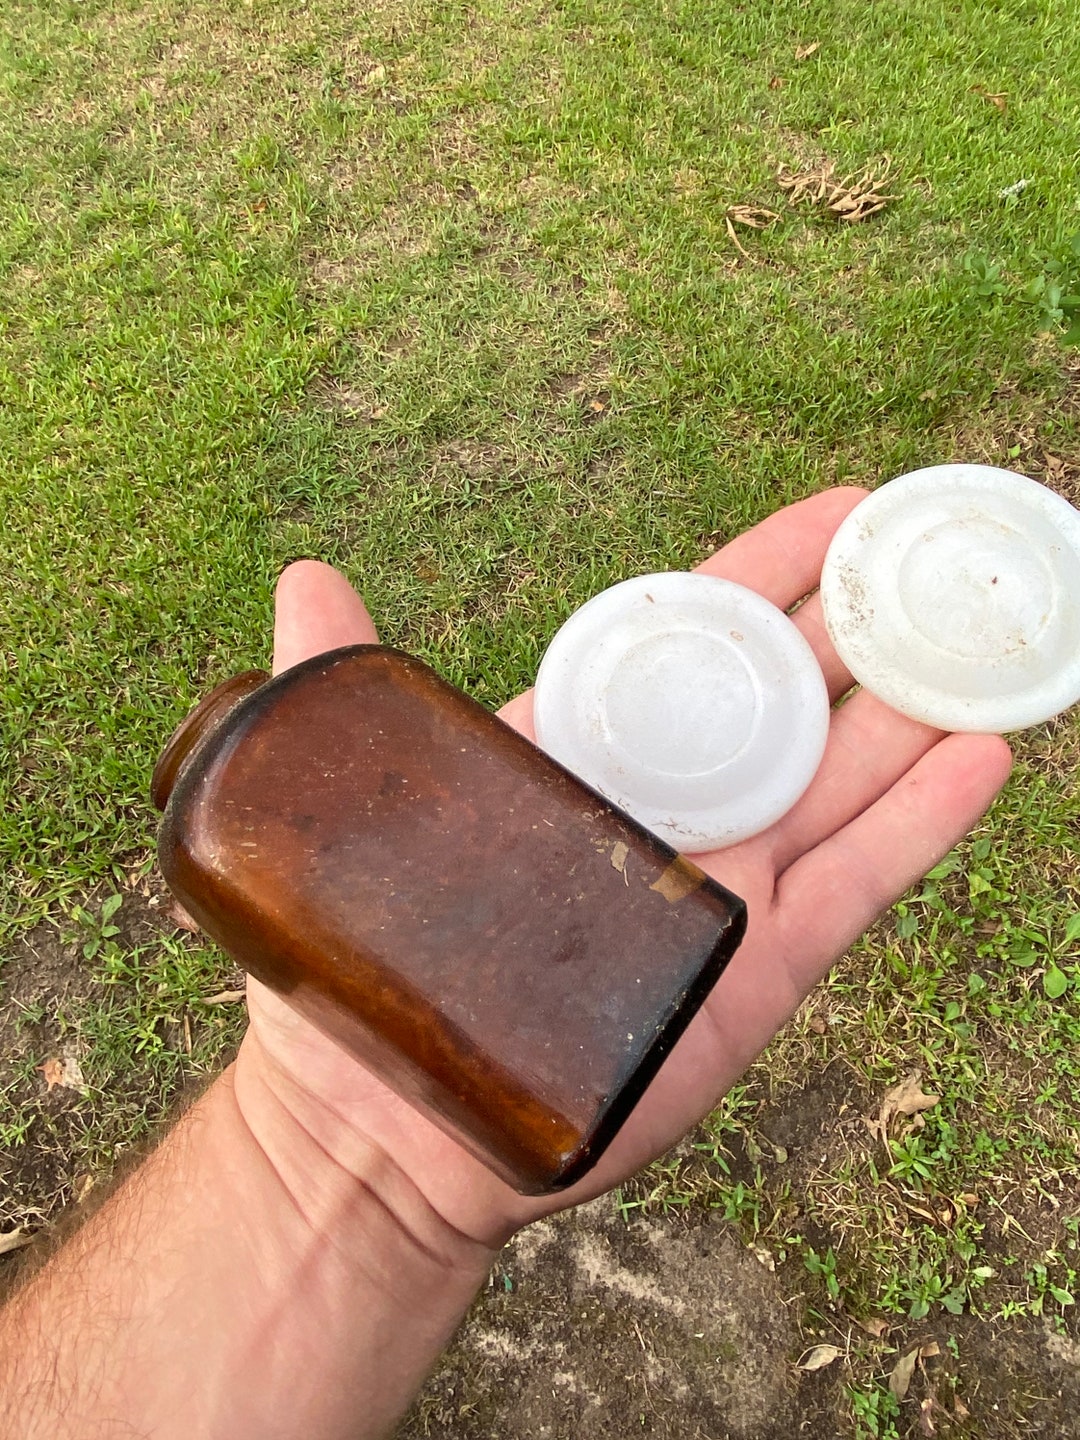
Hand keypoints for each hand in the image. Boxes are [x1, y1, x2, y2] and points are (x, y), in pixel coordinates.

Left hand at [240, 488, 1011, 1247]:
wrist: (383, 1130)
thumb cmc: (357, 970)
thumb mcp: (341, 799)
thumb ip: (339, 681)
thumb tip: (308, 571)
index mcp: (588, 750)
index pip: (696, 638)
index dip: (770, 569)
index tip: (843, 510)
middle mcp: (668, 809)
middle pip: (792, 698)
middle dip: (866, 629)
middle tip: (942, 564)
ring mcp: (722, 887)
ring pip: (842, 779)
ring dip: (915, 711)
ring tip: (986, 646)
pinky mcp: (754, 970)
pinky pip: (855, 884)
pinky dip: (920, 825)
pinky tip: (982, 758)